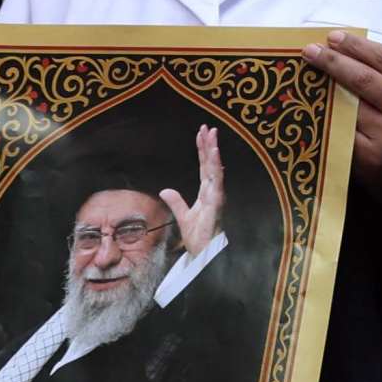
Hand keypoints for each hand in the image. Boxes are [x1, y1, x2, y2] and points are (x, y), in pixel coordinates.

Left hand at [163, 124, 227, 254]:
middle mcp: (213, 190)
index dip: (203, 151)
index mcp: (206, 192)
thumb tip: (165, 190)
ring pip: (215, 168)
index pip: (204, 167)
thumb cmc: (198, 237)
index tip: (202, 134)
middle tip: (207, 127)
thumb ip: (176, 201)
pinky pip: (216, 180)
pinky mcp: (217, 201)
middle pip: (210, 164)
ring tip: (211, 134)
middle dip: (209, 145)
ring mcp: (216, 195)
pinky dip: (215, 166)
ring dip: (213, 151)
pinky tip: (214, 154)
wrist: (204, 253)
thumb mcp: (183, 216)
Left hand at [310, 32, 381, 190]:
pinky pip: (341, 129)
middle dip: (334, 61)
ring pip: (350, 105)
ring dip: (324, 88)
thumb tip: (334, 44)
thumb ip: (378, 70)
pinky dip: (324, 114)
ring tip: (305, 74)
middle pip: (365, 79)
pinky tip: (310, 104)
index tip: (332, 36)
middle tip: (309, 50)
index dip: (357, 46)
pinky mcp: (371, 156)